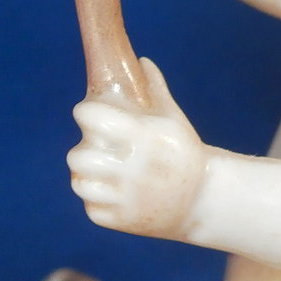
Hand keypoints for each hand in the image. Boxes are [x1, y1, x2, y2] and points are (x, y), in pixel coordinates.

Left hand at [67, 58, 206, 239]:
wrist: (202, 199)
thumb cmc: (185, 152)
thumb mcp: (174, 118)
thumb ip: (155, 88)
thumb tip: (141, 60)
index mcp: (143, 136)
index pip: (92, 118)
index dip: (86, 112)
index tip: (91, 112)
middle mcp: (130, 168)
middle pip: (78, 155)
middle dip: (84, 146)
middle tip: (97, 144)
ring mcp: (123, 197)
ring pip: (79, 182)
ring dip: (86, 172)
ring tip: (100, 167)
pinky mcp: (119, 220)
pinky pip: (90, 206)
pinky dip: (97, 197)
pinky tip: (111, 188)